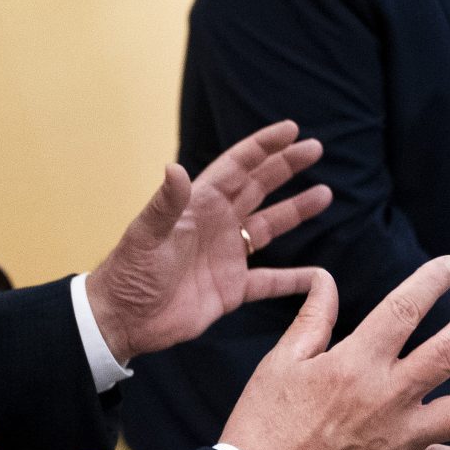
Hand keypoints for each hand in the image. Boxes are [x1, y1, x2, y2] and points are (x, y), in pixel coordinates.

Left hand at [84, 121, 332, 362]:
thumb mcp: (146, 236)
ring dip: (296, 211)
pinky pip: (270, 281)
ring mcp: (227, 255)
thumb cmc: (130, 273)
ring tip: (324, 195)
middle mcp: (217, 224)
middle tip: (316, 148)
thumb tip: (176, 168)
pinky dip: (294, 279)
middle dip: (286, 167)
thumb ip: (166, 204)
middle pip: (258, 187)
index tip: (291, 129)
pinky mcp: (232, 289)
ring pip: (269, 226)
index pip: (237, 167)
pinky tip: (319, 276)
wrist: (125, 320)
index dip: (263, 147)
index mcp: (198, 205)